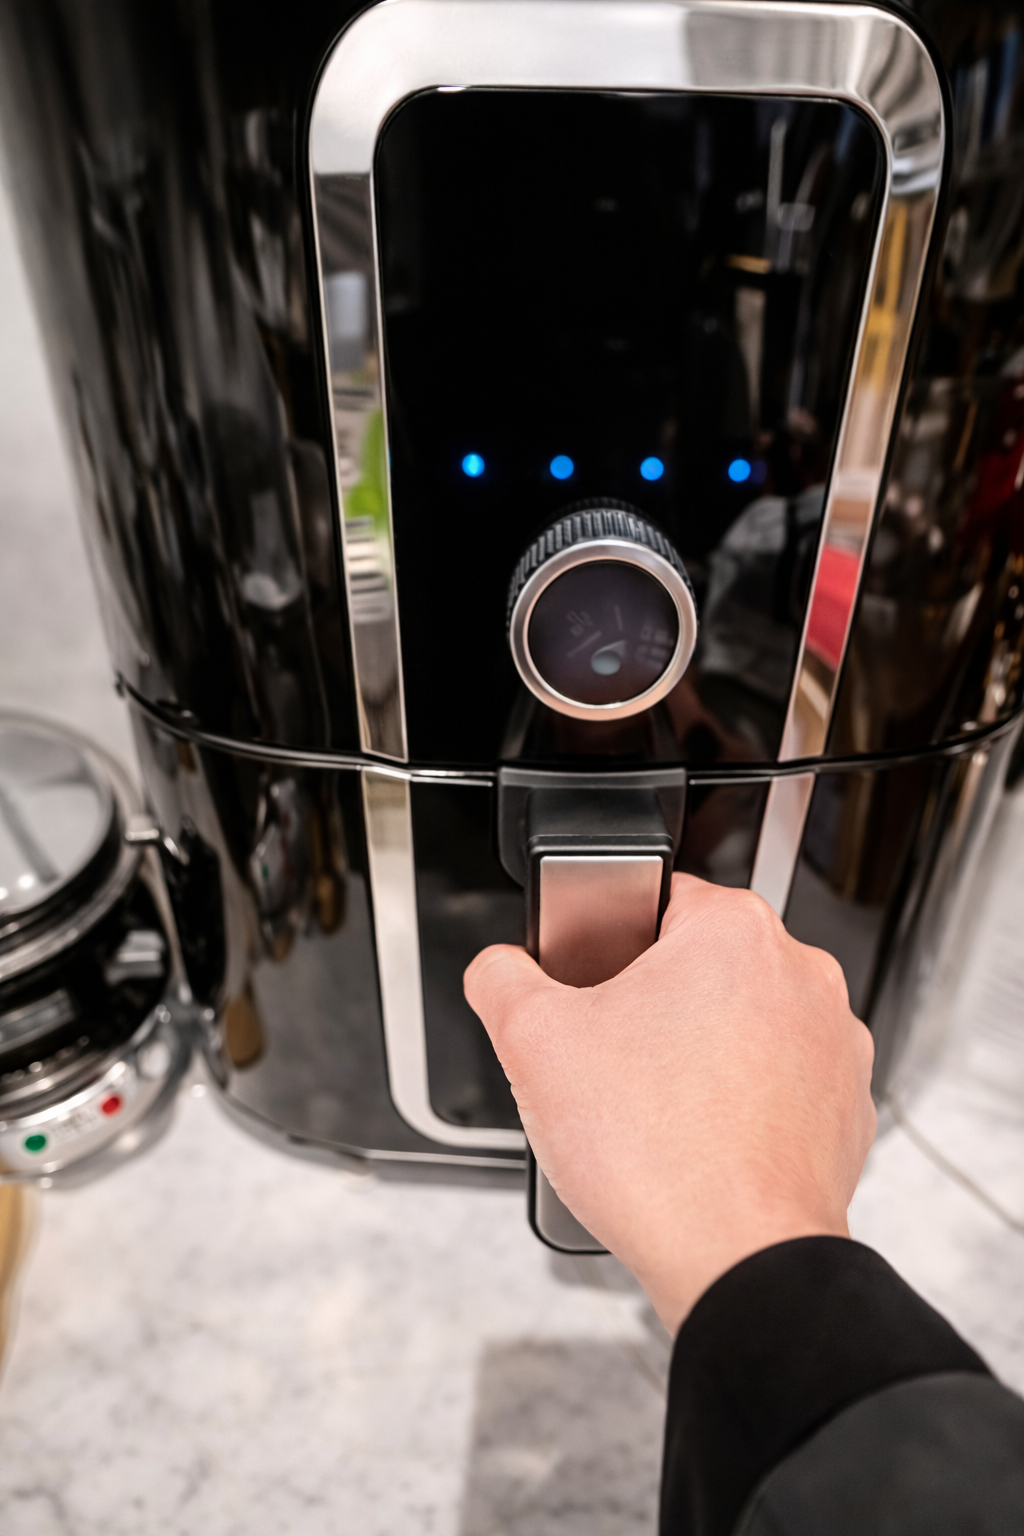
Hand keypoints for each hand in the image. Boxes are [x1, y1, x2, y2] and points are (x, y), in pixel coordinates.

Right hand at [464, 873, 875, 1332]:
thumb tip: (500, 970)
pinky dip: (739, 1104)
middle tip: (610, 1062)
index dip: (603, 946)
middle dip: (651, 1006)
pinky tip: (695, 1140)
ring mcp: (834, 1044)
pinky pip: (778, 1085)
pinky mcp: (846, 1108)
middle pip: (700, 965)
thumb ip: (502, 978)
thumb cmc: (659, 1153)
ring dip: (698, 1054)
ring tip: (651, 1109)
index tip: (588, 992)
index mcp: (734, 931)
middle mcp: (801, 974)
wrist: (736, 1261)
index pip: (653, 900)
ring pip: (741, 1025)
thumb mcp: (533, 1042)